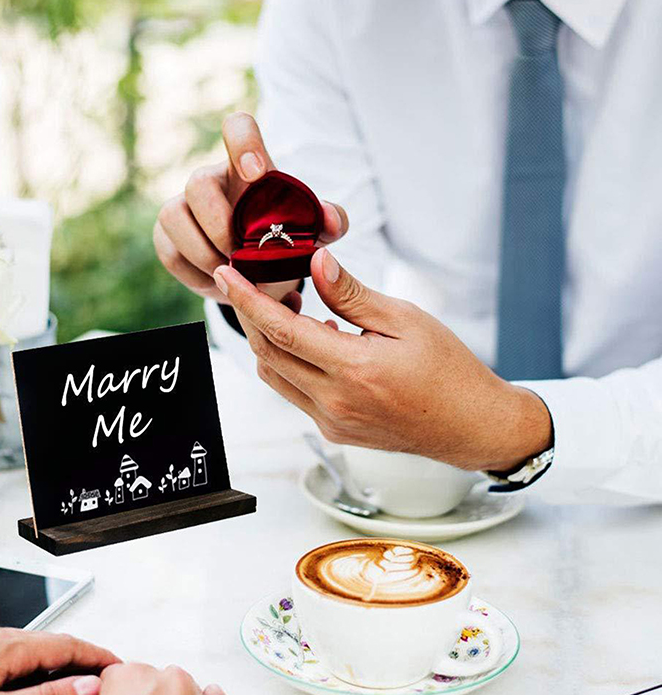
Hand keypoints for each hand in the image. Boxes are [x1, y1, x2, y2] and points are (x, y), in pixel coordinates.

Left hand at [0, 622, 120, 694]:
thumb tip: (85, 687)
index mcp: (0, 645)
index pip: (65, 644)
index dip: (95, 655)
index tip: (116, 666)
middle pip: (47, 643)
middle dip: (77, 659)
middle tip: (101, 678)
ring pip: (25, 648)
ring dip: (51, 664)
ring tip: (71, 685)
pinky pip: (4, 652)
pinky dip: (27, 666)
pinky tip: (28, 684)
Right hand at [153, 111, 347, 303]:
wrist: (255, 275)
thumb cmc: (282, 241)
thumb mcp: (312, 233)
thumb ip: (329, 222)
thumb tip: (330, 220)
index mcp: (247, 166)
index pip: (238, 127)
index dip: (242, 142)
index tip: (256, 174)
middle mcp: (211, 180)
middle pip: (198, 182)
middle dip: (219, 224)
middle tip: (241, 254)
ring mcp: (182, 206)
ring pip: (173, 216)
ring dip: (204, 252)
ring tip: (231, 274)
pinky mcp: (166, 236)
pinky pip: (169, 251)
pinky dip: (194, 273)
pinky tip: (217, 282)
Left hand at [213, 248, 551, 471]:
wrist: (470, 426)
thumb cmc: (449, 370)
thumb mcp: (407, 320)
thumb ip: (353, 295)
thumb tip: (317, 264)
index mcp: (355, 370)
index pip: (283, 331)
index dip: (247, 300)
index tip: (225, 275)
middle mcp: (335, 402)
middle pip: (267, 354)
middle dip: (250, 316)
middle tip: (253, 284)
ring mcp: (332, 422)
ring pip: (275, 375)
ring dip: (269, 341)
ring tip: (290, 308)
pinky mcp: (334, 431)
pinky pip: (295, 392)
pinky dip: (292, 362)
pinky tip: (316, 340)